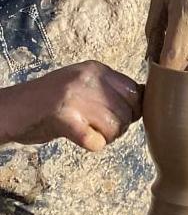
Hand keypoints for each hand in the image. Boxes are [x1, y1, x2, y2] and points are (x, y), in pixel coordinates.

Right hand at [0, 61, 142, 151]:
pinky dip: (91, 145)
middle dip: (118, 127)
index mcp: (97, 69)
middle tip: (95, 125)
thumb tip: (146, 98)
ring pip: (116, 129)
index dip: (131, 111)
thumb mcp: (86, 85)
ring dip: (104, 137)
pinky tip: (78, 136)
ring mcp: (75, 97)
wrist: (14, 109)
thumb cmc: (55, 102)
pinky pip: (96, 142)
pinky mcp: (65, 119)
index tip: (113, 115)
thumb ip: (114, 91)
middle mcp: (88, 79)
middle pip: (128, 114)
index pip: (136, 94)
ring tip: (84, 129)